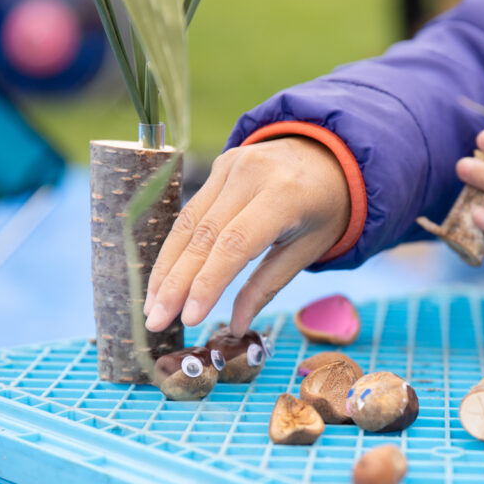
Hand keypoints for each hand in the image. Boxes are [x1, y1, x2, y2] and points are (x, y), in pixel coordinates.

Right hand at [144, 136, 349, 334]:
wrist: (330, 157)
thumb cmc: (324, 210)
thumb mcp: (308, 250)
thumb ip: (268, 285)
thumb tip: (236, 327)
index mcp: (284, 196)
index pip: (235, 244)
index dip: (207, 283)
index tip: (188, 319)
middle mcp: (252, 174)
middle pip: (203, 235)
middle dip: (175, 283)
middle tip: (156, 321)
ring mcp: (231, 165)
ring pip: (188, 223)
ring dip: (166, 268)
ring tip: (153, 306)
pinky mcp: (219, 166)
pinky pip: (191, 212)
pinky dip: (175, 247)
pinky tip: (163, 278)